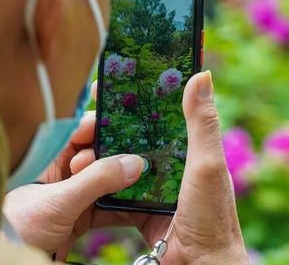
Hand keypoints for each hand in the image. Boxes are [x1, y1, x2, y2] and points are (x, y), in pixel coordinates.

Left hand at [3, 89, 148, 256]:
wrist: (6, 260)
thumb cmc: (16, 227)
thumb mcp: (59, 201)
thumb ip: (96, 180)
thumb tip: (132, 163)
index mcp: (50, 158)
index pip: (81, 133)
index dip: (103, 127)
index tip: (128, 125)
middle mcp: (63, 173)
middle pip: (99, 156)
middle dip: (121, 156)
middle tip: (142, 156)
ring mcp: (73, 196)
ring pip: (107, 182)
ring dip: (124, 182)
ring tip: (144, 178)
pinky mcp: (81, 219)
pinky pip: (108, 207)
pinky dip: (123, 206)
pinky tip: (138, 203)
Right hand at [4, 73, 247, 263]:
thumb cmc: (212, 215)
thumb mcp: (208, 163)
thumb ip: (202, 123)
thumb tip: (200, 74)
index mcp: (188, 147)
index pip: (160, 111)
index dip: (137, 96)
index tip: (111, 82)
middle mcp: (170, 163)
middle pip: (134, 136)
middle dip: (107, 128)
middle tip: (84, 122)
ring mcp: (153, 186)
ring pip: (119, 162)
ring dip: (98, 157)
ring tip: (77, 152)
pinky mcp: (138, 208)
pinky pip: (114, 191)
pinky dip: (99, 184)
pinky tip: (82, 175)